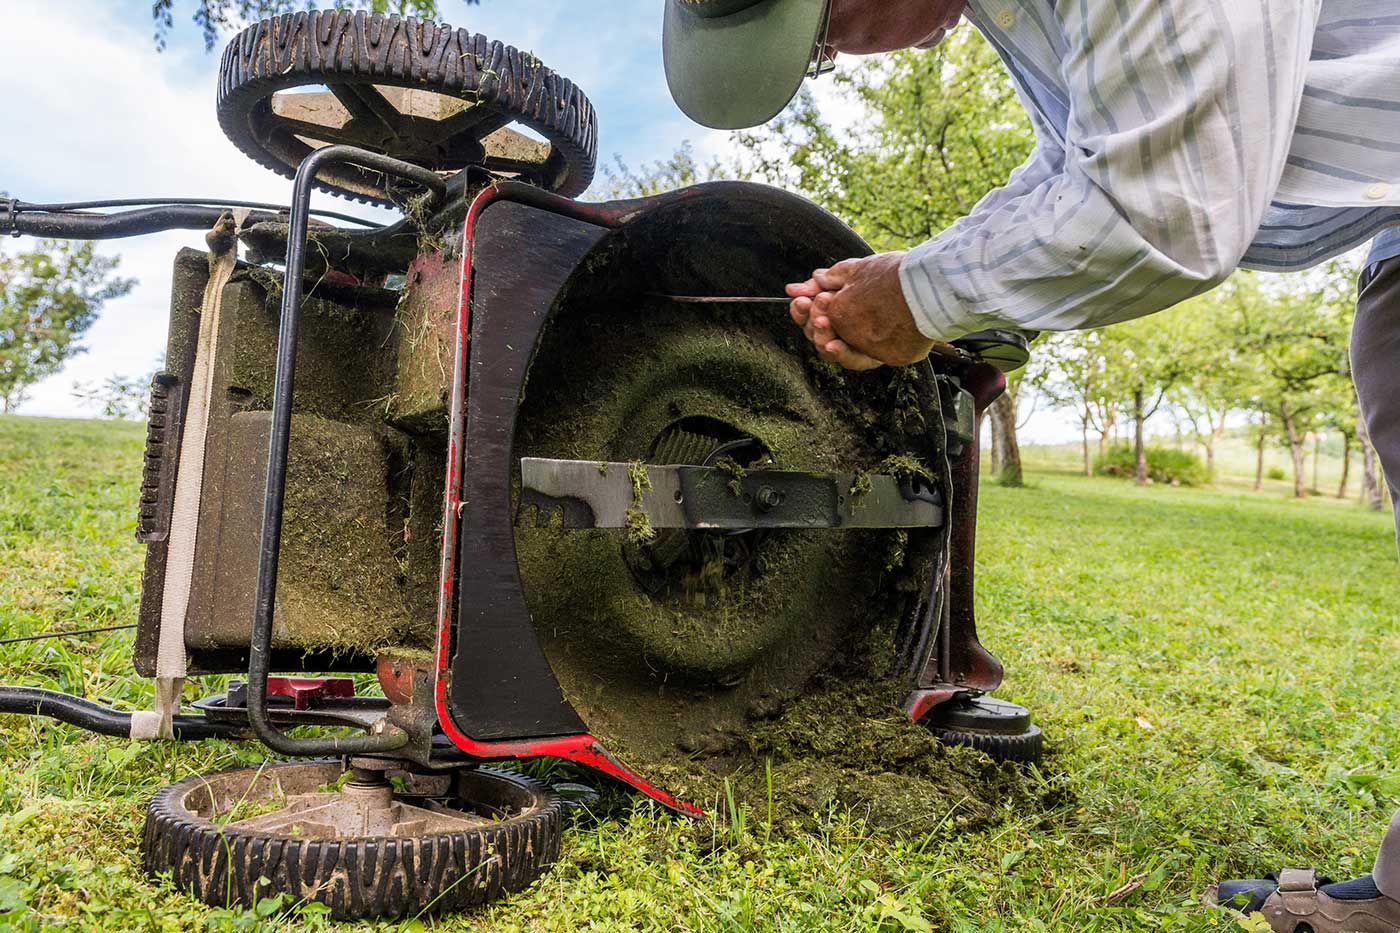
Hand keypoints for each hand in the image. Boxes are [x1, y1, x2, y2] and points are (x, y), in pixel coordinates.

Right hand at [785, 252, 933, 369]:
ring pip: (830, 348)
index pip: (813, 313)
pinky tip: (834, 344)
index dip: (802, 309)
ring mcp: (862, 342)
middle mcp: (850, 326)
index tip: (799, 300)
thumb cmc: (888, 277)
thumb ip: (821, 282)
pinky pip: (853, 360)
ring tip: (823, 323)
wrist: (917, 287)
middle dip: (810, 321)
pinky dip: (841, 353)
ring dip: (821, 337)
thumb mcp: (850, 273)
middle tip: (813, 310)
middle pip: (817, 333)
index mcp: (842, 307)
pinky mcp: (875, 354)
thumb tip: (791, 289)